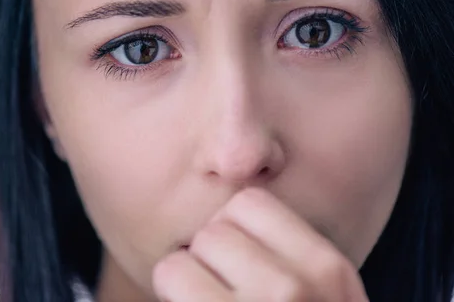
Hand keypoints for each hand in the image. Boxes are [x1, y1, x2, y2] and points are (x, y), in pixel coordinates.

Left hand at [152, 188, 368, 300]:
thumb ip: (286, 255)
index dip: (234, 229)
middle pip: (212, 230)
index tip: (238, 260)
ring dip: (181, 284)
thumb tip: (224, 206)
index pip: (250, 203)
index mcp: (328, 271)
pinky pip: (168, 281)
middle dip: (205, 259)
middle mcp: (296, 291)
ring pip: (178, 261)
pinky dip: (171, 299)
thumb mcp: (322, 297)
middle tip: (219, 293)